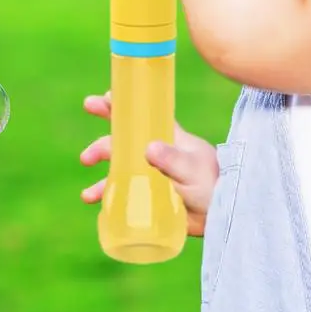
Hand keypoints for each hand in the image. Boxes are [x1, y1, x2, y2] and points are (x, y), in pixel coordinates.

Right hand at [80, 91, 219, 236]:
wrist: (224, 212)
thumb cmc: (213, 181)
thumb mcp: (192, 168)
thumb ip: (172, 159)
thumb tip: (148, 149)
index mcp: (164, 136)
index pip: (138, 115)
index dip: (119, 105)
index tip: (104, 99)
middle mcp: (152, 153)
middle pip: (120, 144)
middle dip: (101, 146)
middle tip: (86, 158)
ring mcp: (149, 176)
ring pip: (119, 174)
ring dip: (102, 182)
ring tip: (88, 195)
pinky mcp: (150, 198)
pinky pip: (125, 197)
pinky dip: (111, 202)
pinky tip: (101, 211)